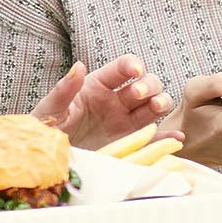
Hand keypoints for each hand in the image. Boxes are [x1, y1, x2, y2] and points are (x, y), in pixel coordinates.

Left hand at [32, 56, 172, 149]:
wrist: (47, 157)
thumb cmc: (45, 128)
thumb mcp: (50, 109)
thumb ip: (63, 89)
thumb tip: (78, 66)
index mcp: (98, 85)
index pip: (123, 67)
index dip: (132, 65)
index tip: (134, 71)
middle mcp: (116, 100)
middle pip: (146, 84)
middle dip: (148, 85)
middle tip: (138, 95)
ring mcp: (125, 120)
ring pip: (155, 105)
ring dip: (162, 103)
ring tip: (156, 107)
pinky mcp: (130, 141)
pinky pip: (153, 137)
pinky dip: (166, 138)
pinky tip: (176, 139)